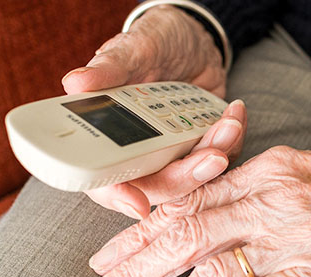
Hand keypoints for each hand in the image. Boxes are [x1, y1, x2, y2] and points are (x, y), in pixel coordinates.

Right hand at [61, 5, 243, 217]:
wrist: (191, 37)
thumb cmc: (152, 42)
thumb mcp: (132, 50)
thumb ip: (109, 69)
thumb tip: (75, 83)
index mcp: (109, 138)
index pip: (105, 181)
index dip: (118, 197)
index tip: (138, 205)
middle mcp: (140, 153)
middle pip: (159, 187)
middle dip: (188, 176)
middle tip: (212, 156)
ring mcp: (174, 153)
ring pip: (194, 176)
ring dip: (216, 154)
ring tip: (229, 123)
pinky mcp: (202, 146)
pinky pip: (221, 157)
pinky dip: (232, 140)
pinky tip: (235, 113)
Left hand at [75, 140, 310, 276]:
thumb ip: (263, 190)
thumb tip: (214, 217)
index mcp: (273, 169)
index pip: (190, 202)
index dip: (142, 231)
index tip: (108, 255)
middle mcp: (276, 200)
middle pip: (184, 236)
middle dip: (130, 269)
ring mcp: (297, 239)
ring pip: (206, 273)